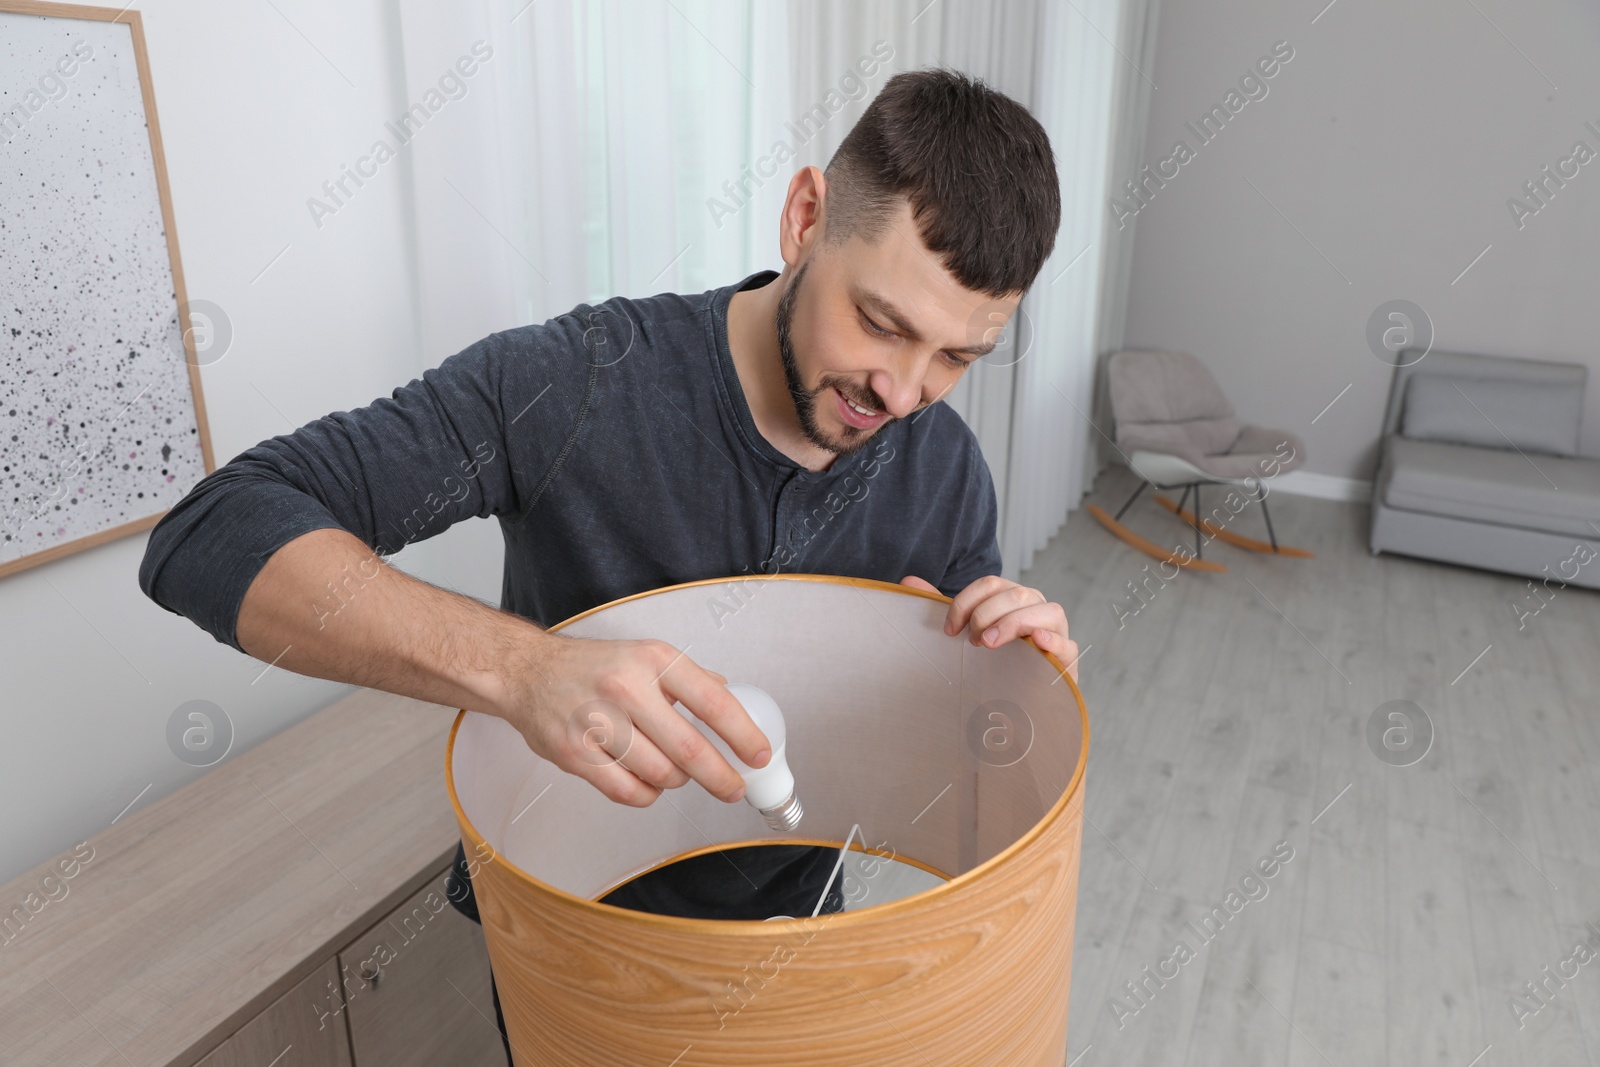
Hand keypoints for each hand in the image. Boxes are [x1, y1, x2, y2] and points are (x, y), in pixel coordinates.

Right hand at [495, 632, 768, 807]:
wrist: (528, 673)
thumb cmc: (592, 667)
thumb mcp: (646, 655)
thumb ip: (689, 679)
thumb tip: (731, 697)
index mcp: (653, 661)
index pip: (713, 702)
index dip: (743, 735)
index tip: (759, 755)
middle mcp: (627, 689)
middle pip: (690, 750)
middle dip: (721, 777)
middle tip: (733, 789)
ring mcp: (598, 723)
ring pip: (661, 775)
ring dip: (675, 781)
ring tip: (672, 771)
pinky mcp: (576, 755)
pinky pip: (628, 792)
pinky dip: (646, 793)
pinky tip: (645, 781)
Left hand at [901, 574, 1078, 682]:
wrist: (1015, 710)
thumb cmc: (988, 665)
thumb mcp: (963, 636)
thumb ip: (941, 609)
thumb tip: (908, 579)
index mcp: (1012, 599)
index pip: (991, 584)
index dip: (966, 602)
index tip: (949, 631)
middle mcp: (1036, 609)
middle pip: (1016, 594)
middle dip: (986, 615)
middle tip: (971, 643)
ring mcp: (1055, 633)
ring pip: (1045, 611)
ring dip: (1013, 623)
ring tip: (989, 644)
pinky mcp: (1067, 661)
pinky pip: (1067, 644)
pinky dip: (1052, 640)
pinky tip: (1036, 641)